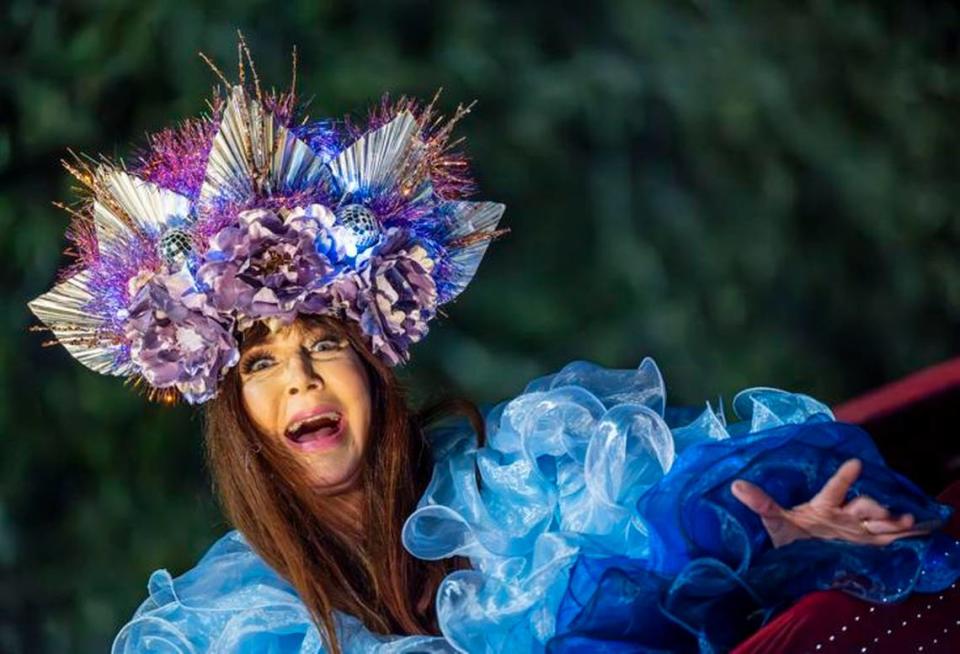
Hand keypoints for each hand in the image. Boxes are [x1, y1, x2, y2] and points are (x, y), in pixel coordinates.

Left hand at [730, 458, 932, 547]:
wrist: (800, 560)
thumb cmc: (790, 537)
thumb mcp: (775, 522)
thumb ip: (760, 503)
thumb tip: (735, 485)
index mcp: (823, 505)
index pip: (834, 489)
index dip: (844, 478)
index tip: (855, 464)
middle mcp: (844, 514)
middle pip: (863, 505)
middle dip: (873, 505)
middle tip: (881, 509)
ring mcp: (858, 528)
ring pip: (879, 519)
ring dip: (891, 518)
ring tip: (901, 519)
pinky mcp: (868, 544)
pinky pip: (890, 537)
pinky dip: (903, 533)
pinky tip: (915, 529)